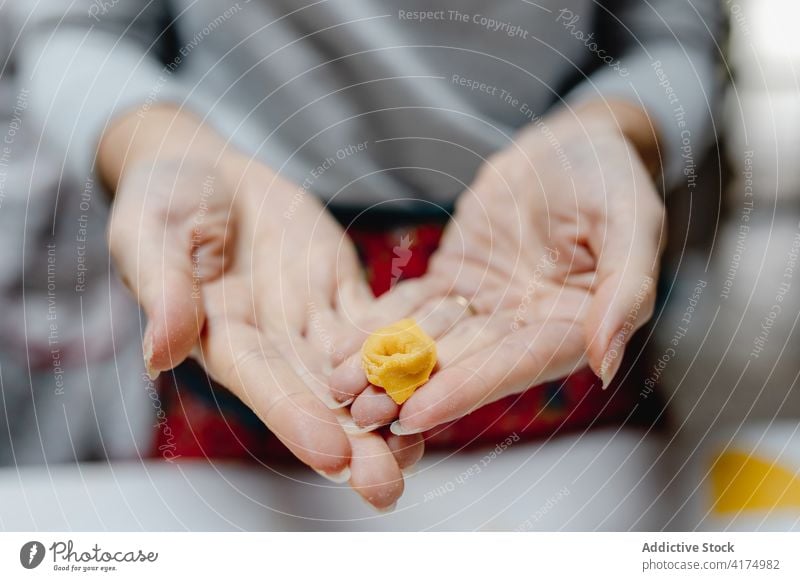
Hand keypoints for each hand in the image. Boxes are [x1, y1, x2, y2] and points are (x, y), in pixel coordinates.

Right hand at [102, 106, 420, 508]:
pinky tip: (433, 377)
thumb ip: (163, 292)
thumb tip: (159, 354)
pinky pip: (376, 324)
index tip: (333, 457)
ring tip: (421, 449)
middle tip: (389, 485)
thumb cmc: (164, 200)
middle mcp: (271, 341)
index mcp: (222, 335)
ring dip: (387, 408)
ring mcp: (309, 320)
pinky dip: (403, 349)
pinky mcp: (340, 293)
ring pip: (355, 373)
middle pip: (317, 397)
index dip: (295, 420)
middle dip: (352, 442)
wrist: (207, 172)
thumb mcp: (149, 236)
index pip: (262, 385)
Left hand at [331, 100, 665, 434]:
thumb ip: (626, 290)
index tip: (418, 413)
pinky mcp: (455, 283)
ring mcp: (486, 308)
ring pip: (431, 342)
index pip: (515, 366)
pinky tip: (342, 344)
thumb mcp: (632, 222)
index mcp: (572, 326)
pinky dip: (380, 326)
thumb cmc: (611, 176)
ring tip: (337, 385)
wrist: (570, 145)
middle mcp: (525, 328)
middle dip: (411, 389)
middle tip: (359, 414)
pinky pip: (414, 308)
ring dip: (386, 366)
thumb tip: (605, 362)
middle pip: (464, 364)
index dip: (467, 389)